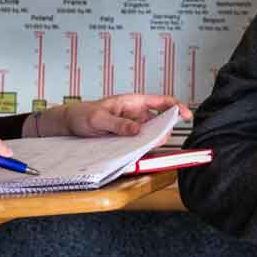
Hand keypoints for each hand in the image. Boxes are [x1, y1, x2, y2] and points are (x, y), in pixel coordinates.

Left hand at [33, 94, 191, 138]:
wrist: (69, 124)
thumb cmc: (83, 115)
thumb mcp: (98, 119)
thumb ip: (118, 124)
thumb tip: (138, 129)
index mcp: (133, 102)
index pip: (161, 101)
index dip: (176, 106)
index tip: (187, 115)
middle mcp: (135, 114)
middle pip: (159, 120)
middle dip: (165, 130)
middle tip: (160, 141)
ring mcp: (131, 126)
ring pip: (150, 133)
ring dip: (153, 141)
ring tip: (149, 149)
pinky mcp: (126, 138)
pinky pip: (139, 143)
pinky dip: (143, 148)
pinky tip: (140, 155)